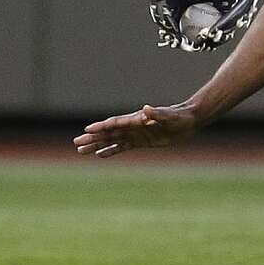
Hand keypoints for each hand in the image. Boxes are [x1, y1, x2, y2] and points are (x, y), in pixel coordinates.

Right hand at [73, 103, 196, 157]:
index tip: (87, 129)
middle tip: (76, 142)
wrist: (187, 121)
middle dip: (93, 137)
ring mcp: (135, 134)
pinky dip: (111, 151)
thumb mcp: (169, 116)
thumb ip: (157, 114)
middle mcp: (132, 126)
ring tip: (81, 150)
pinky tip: (100, 155)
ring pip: (112, 140)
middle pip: (109, 133)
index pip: (115, 123)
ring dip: (97, 145)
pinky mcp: (140, 141)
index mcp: (137, 119)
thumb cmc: (178, 117)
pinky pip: (122, 147)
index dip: (102, 126)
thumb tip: (146, 109)